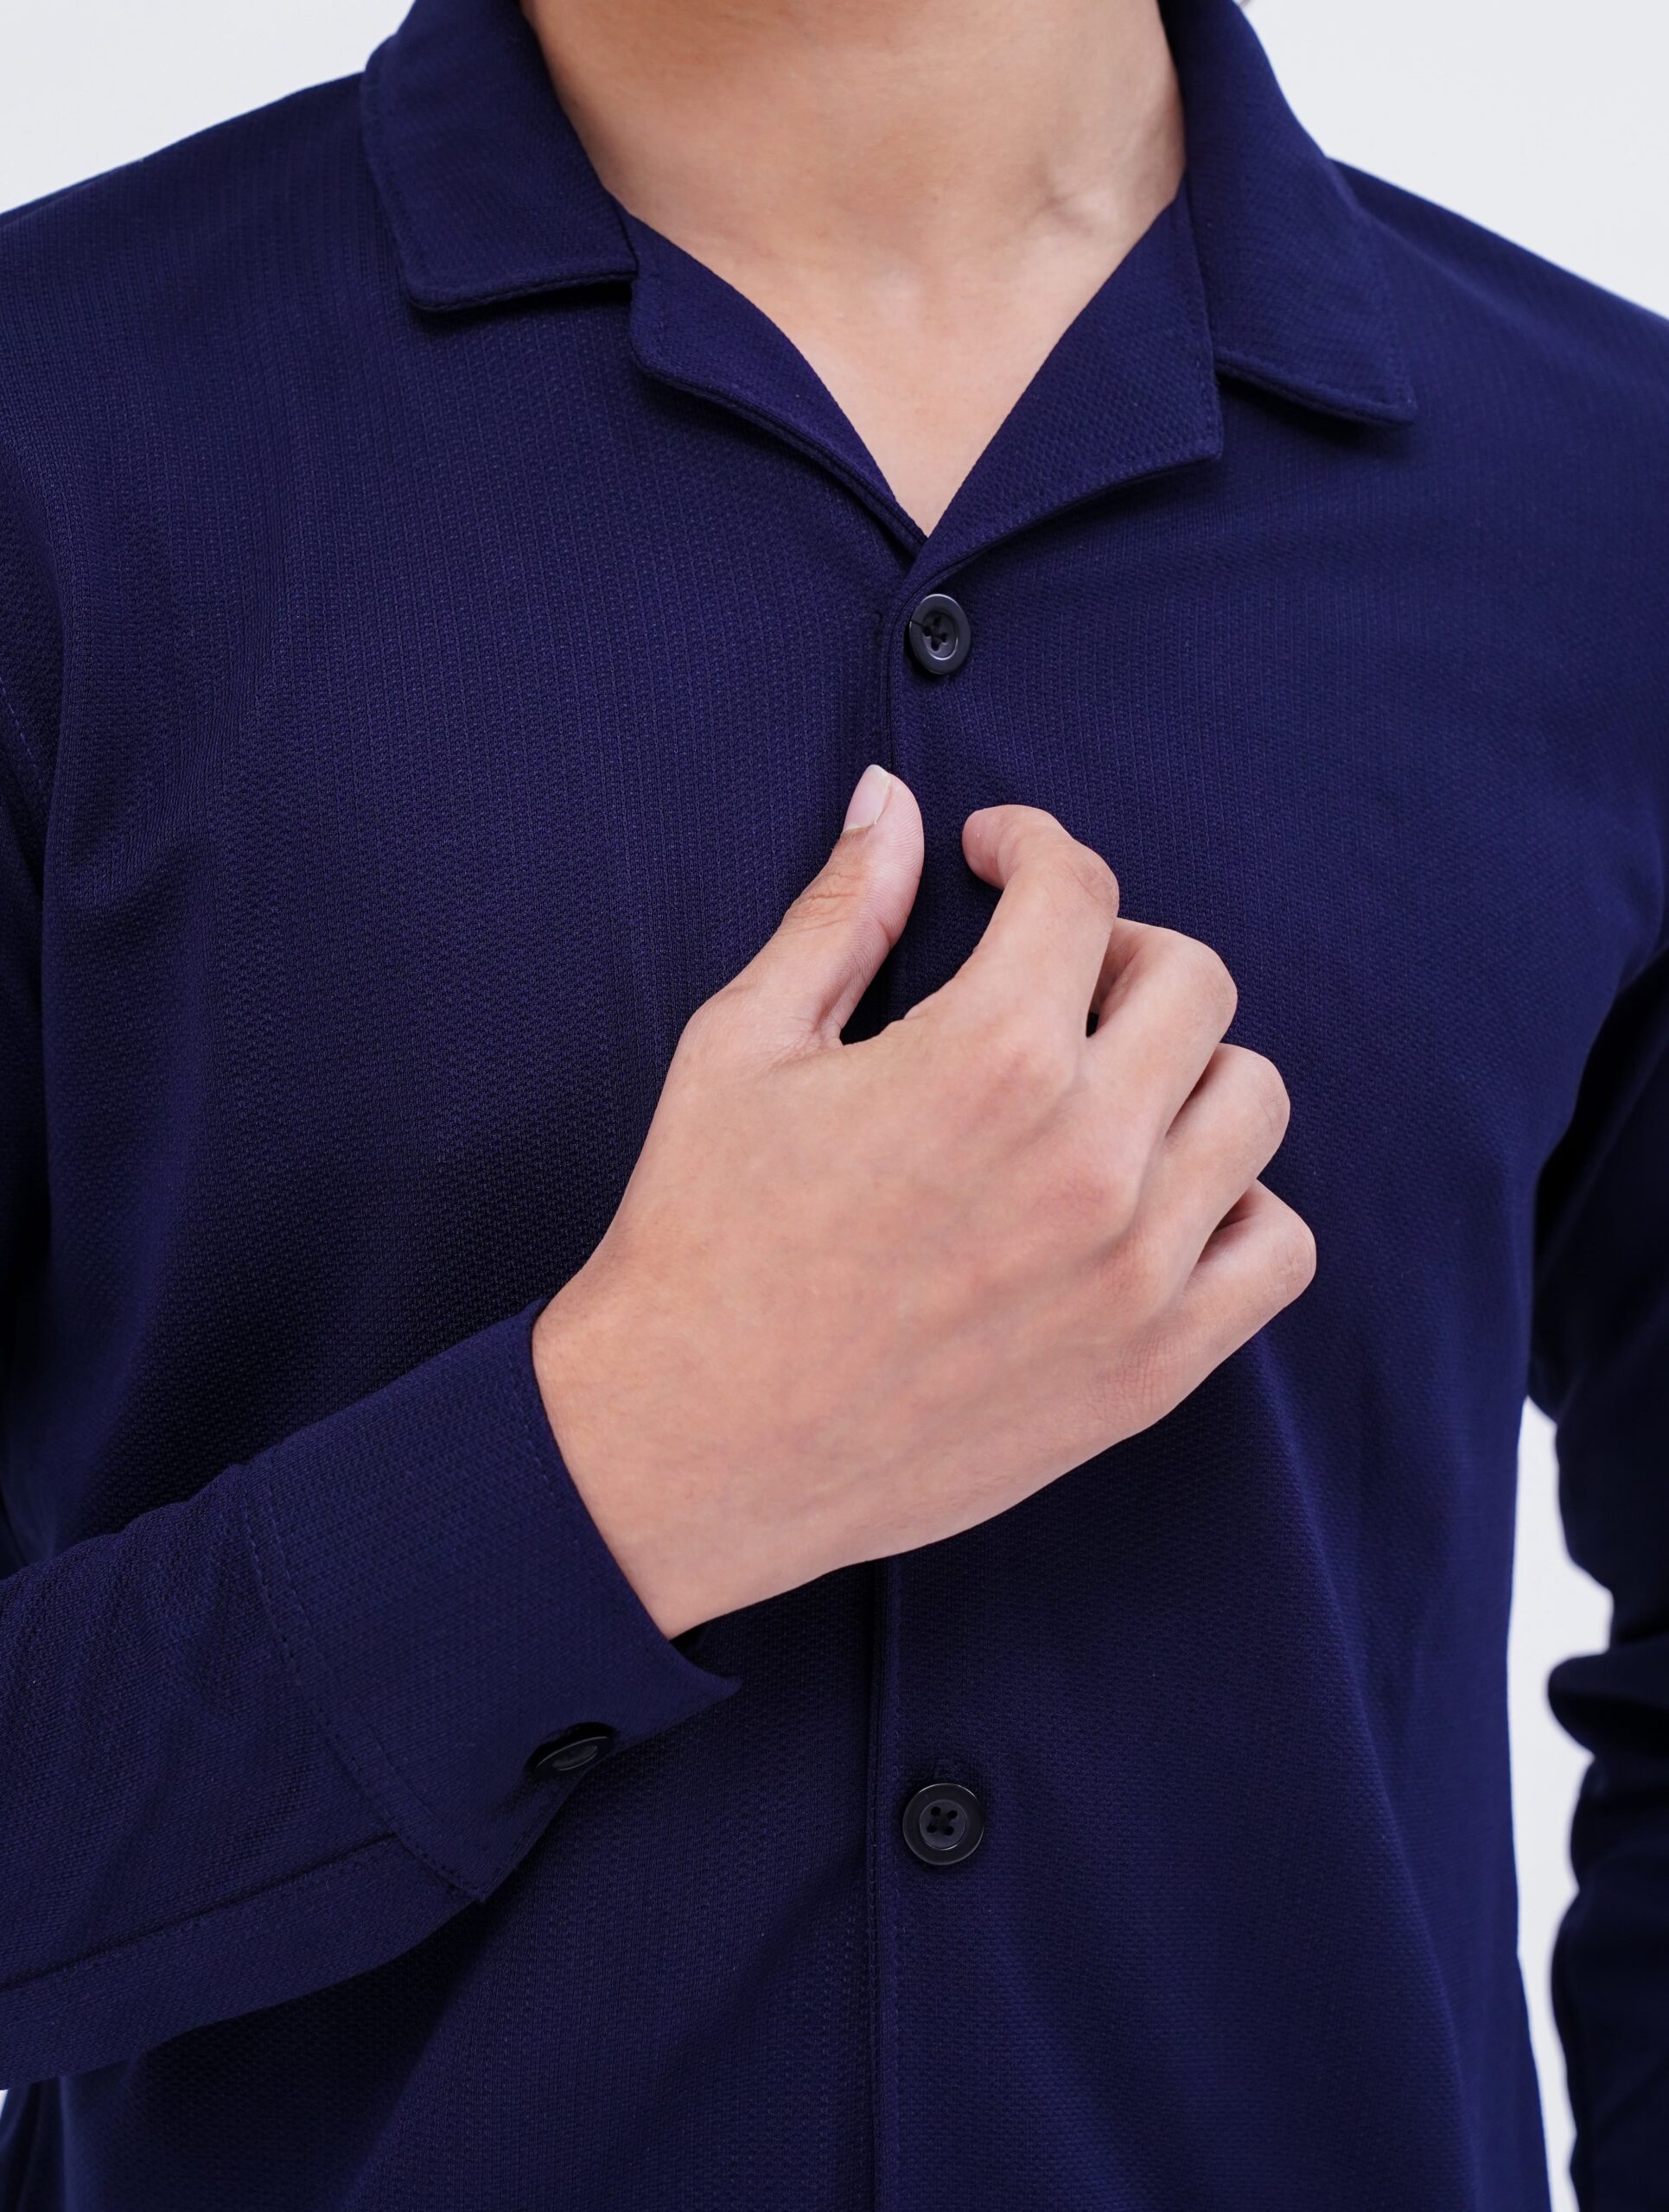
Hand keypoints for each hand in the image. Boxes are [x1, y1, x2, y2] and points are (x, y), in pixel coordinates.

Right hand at [532, 765, 1314, 1637]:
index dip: (1032, 846)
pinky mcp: (1150, 1370)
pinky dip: (1237, 1204)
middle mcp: (1088, 1155)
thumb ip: (840, 913)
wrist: (685, 1446)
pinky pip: (1277, 1249)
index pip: (1077, 889)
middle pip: (1194, 979)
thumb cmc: (698, 1241)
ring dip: (1187, 1066)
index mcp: (986, 1057)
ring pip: (1252, 1100)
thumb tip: (890, 802)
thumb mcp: (742, 1048)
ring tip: (1105, 1086)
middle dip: (1117, 946)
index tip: (998, 860)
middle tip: (1048, 975)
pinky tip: (1155, 1199)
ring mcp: (1135, 1270)